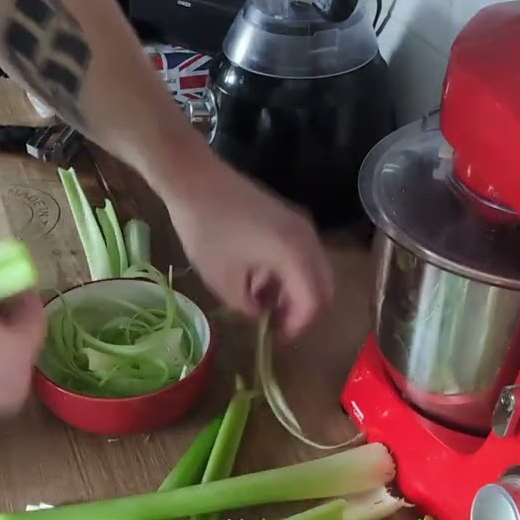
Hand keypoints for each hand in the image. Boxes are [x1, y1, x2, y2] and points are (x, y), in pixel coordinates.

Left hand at [164, 161, 334, 339]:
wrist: (196, 180)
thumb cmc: (206, 230)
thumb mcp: (222, 279)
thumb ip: (247, 305)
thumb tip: (260, 313)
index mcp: (294, 254)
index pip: (313, 301)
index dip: (300, 325)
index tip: (278, 338)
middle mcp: (307, 238)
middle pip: (324, 286)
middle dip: (304, 311)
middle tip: (277, 326)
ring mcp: (301, 225)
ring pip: (315, 270)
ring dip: (296, 292)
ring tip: (263, 304)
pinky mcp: (290, 218)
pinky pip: (302, 254)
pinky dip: (290, 274)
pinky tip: (260, 280)